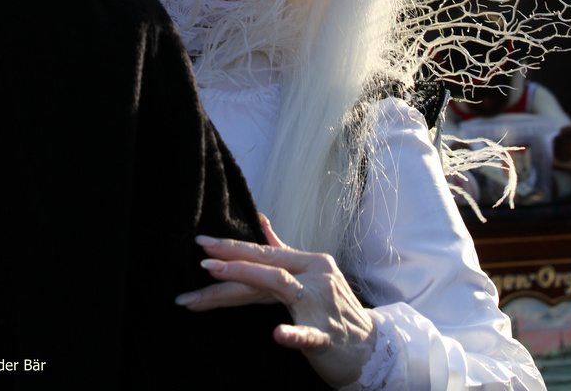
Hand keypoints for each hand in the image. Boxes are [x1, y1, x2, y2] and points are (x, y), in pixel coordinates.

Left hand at [175, 216, 376, 387]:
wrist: (371, 348)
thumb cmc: (336, 312)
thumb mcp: (312, 276)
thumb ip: (284, 252)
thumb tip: (261, 222)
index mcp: (309, 263)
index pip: (265, 253)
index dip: (233, 248)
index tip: (203, 244)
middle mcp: (315, 278)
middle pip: (267, 266)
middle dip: (231, 261)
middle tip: (199, 260)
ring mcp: (321, 306)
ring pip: (280, 287)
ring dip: (246, 279)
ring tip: (215, 276)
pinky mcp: (327, 336)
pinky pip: (309, 334)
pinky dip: (293, 334)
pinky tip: (277, 334)